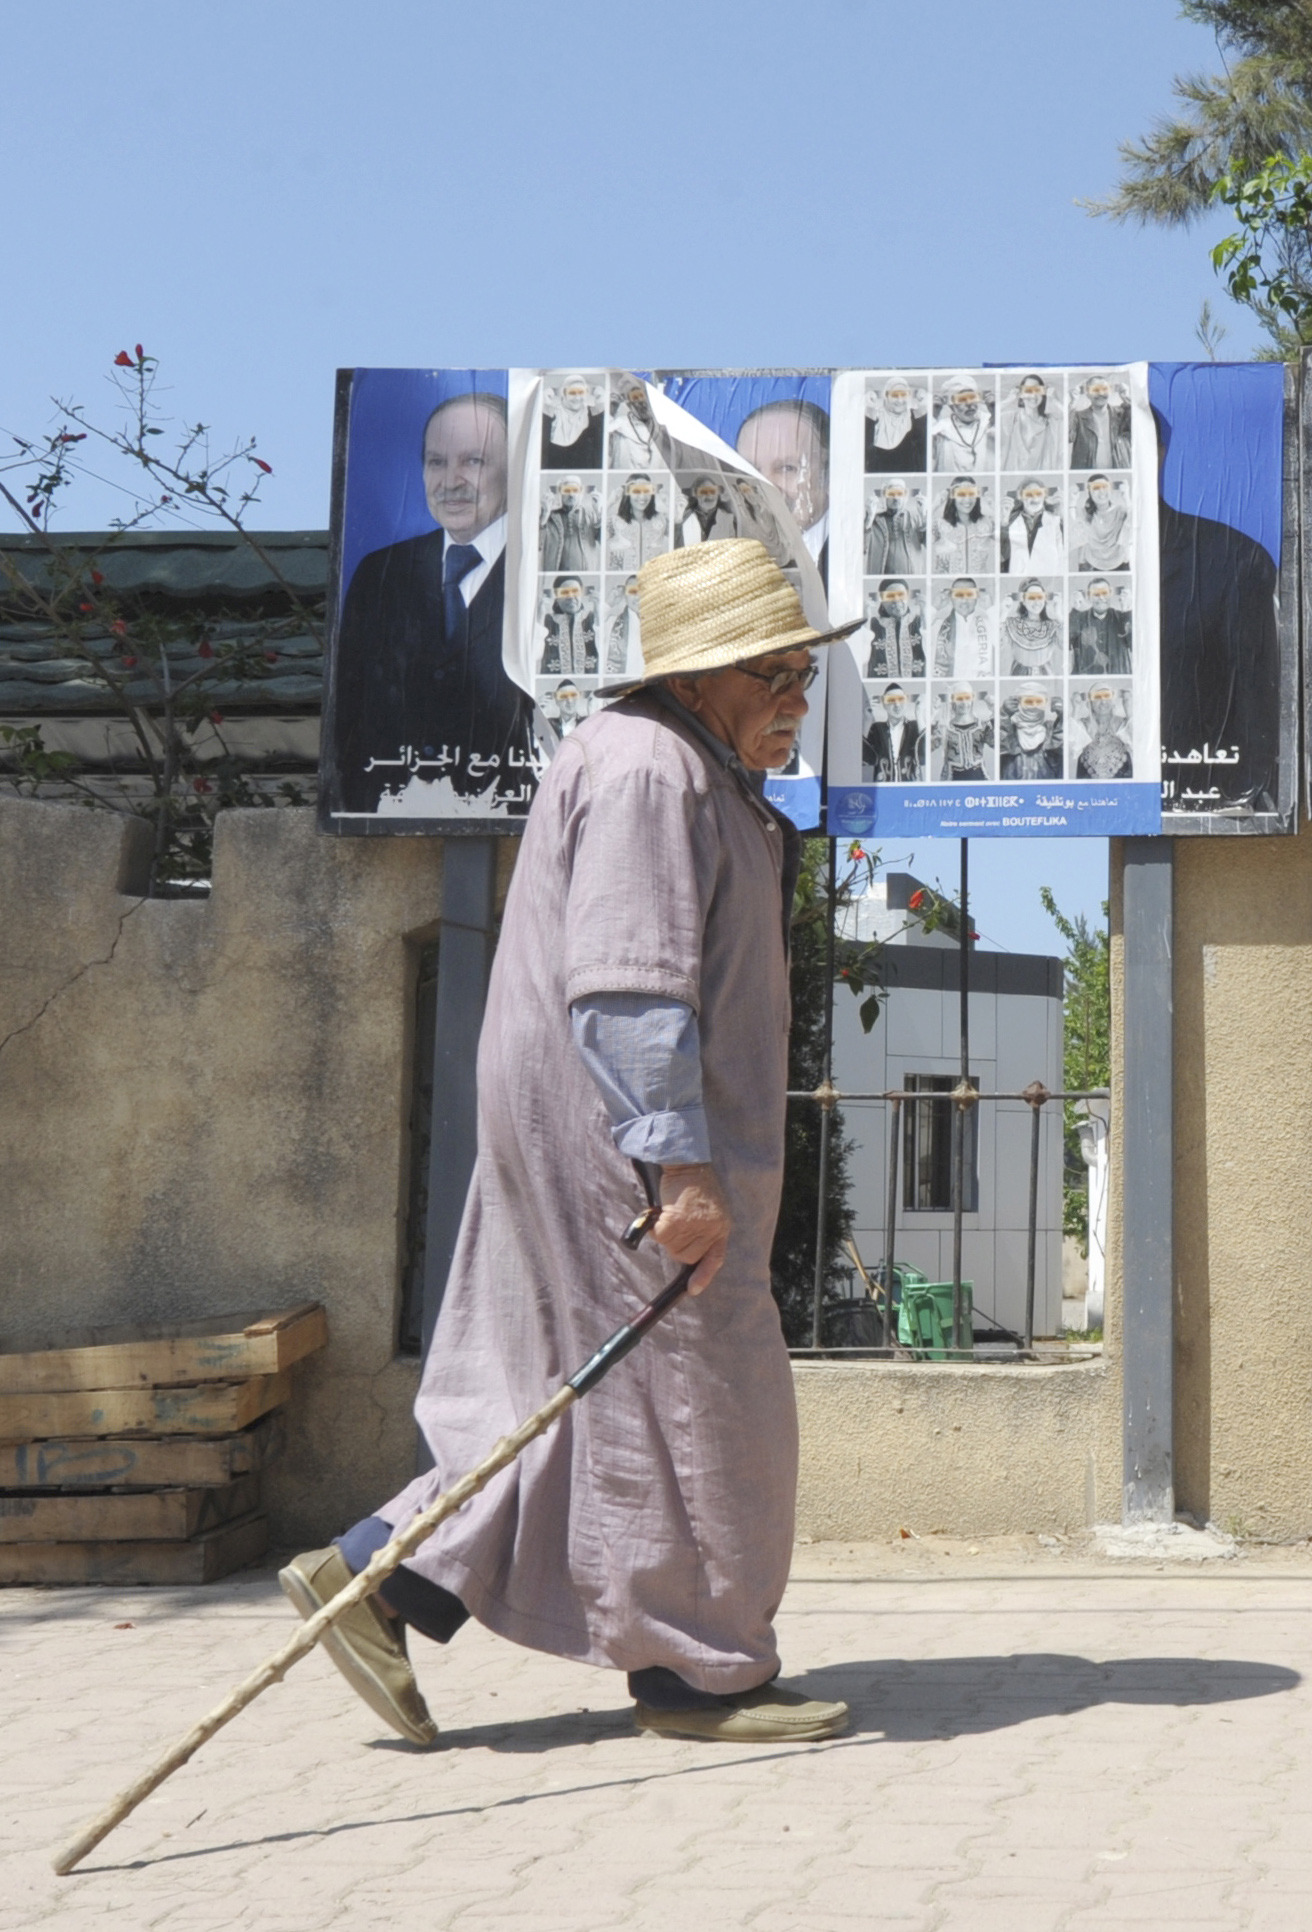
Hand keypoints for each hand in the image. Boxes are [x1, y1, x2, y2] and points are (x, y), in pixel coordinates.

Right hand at [653, 1163, 731, 1295]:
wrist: (688, 1162)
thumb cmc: (695, 1182)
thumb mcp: (710, 1207)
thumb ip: (704, 1227)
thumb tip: (685, 1245)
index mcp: (721, 1227)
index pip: (715, 1258)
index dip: (704, 1275)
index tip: (692, 1289)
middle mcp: (712, 1230)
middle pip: (686, 1256)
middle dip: (675, 1244)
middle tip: (672, 1223)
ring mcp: (695, 1227)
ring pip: (671, 1247)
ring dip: (664, 1233)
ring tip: (668, 1212)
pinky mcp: (678, 1221)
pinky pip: (660, 1236)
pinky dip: (654, 1227)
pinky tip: (658, 1213)